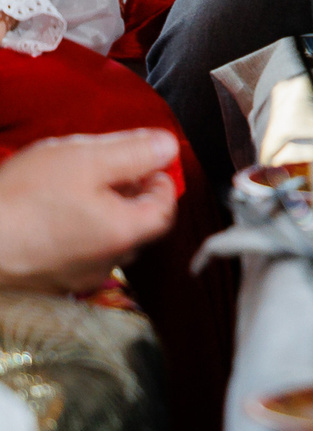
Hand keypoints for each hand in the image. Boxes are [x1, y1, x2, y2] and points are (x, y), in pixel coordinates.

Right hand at [0, 129, 179, 293]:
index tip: (141, 159)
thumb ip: (134, 152)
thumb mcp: (85, 159)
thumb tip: (169, 147)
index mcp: (125, 233)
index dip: (159, 178)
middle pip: (137, 225)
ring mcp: (74, 278)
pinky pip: (75, 254)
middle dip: (132, 194)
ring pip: (105, 242)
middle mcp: (106, 263)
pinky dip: (74, 232)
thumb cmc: (24, 199)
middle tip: (108, 170)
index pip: (165, 207)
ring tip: (76, 189)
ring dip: (102, 214)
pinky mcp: (45, 283)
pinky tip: (50, 214)